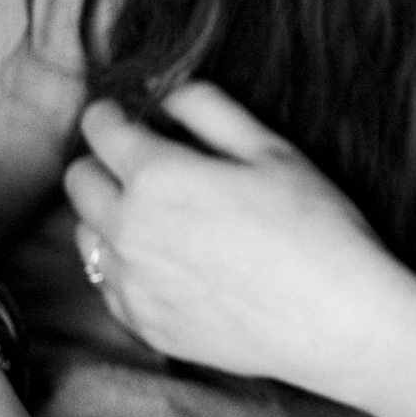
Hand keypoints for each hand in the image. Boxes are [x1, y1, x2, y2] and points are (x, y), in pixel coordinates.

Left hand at [62, 83, 397, 393]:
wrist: (336, 320)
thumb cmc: (315, 227)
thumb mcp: (272, 150)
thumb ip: (210, 109)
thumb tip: (167, 91)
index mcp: (157, 176)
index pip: (100, 130)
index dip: (108, 114)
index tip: (120, 114)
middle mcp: (128, 229)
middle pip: (79, 181)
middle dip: (101, 163)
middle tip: (139, 165)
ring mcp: (132, 283)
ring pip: (85, 235)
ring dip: (108, 217)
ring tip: (155, 218)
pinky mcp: (145, 325)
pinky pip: (108, 286)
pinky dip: (126, 267)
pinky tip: (167, 265)